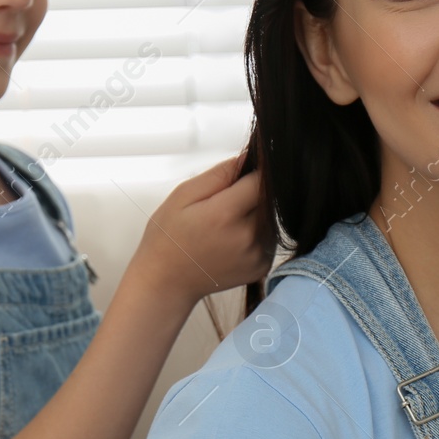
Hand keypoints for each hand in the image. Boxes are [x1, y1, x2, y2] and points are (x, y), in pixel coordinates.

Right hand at [131, 149, 273, 308]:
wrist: (167, 282)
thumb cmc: (169, 237)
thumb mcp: (183, 196)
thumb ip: (219, 174)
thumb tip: (249, 156)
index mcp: (225, 214)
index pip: (262, 179)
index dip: (255, 170)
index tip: (245, 170)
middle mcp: (247, 236)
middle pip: (269, 198)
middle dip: (253, 192)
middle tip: (225, 202)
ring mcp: (257, 254)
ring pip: (271, 217)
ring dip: (256, 212)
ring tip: (226, 223)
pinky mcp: (262, 266)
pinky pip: (269, 237)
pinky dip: (257, 232)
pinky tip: (232, 238)